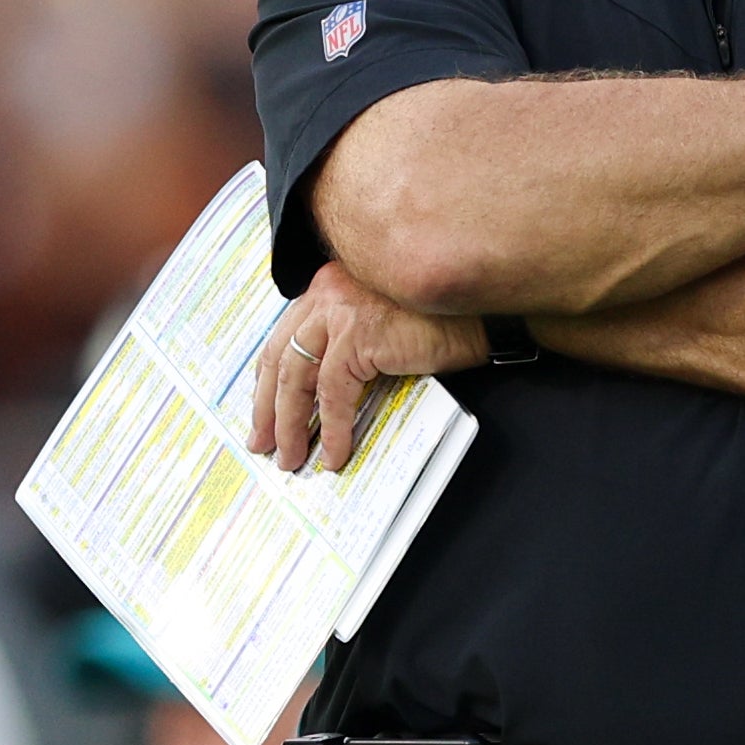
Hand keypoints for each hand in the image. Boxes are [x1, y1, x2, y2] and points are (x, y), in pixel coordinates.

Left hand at [249, 263, 485, 471]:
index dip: (268, 381)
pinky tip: (335, 452)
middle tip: (263, 443)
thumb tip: (319, 397)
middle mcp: (327, 292)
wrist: (481, 313)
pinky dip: (333, 428)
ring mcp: (340, 310)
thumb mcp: (379, 328)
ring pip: (297, 377)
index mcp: (329, 287)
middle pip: (281, 357)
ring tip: (292, 457)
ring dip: (292, 425)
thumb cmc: (440, 322)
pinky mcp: (357, 335)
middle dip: (268, 408)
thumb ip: (347, 343)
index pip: (284, 338)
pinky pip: (333, 393)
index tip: (263, 414)